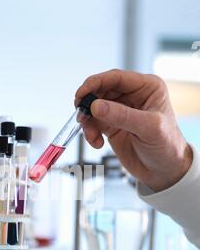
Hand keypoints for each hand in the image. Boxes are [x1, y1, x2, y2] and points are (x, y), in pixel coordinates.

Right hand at [76, 69, 192, 191]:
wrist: (164, 171)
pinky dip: (90, 133)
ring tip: (91, 135)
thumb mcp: (148, 128)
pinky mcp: (112, 126)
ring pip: (94, 108)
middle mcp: (132, 96)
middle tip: (81, 116)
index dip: (96, 83)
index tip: (82, 94)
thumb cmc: (167, 146)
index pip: (116, 78)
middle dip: (89, 104)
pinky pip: (94, 124)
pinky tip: (97, 143)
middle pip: (101, 91)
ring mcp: (120, 112)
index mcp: (147, 88)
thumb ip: (121, 115)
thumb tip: (96, 106)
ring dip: (88, 121)